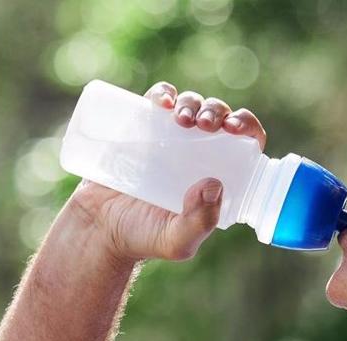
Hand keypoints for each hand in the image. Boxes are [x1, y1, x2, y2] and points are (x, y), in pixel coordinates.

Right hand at [68, 82, 268, 264]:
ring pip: (191, 105)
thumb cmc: (143, 238)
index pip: (245, 145)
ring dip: (193, 102)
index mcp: (218, 177)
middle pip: (219, 118)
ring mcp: (171, 139)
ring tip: (182, 118)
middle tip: (205, 125)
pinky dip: (163, 94)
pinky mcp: (142, 128)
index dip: (247, 128)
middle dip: (217, 112)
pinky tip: (162, 102)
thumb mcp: (177, 241)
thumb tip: (215, 183)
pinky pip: (158, 101)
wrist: (99, 228)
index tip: (235, 128)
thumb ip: (199, 222)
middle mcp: (200, 154)